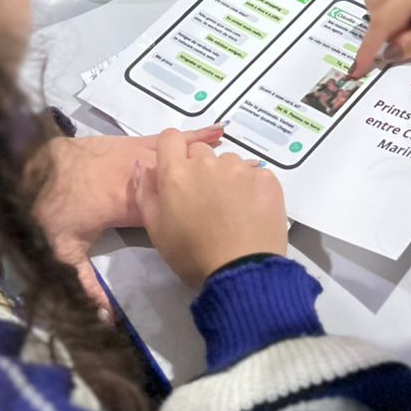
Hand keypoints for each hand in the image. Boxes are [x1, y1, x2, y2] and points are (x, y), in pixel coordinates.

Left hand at [33, 127, 222, 306]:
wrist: (24, 164)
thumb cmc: (45, 209)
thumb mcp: (60, 251)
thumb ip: (84, 283)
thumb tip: (106, 319)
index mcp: (128, 205)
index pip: (168, 212)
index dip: (196, 213)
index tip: (227, 213)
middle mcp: (137, 176)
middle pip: (180, 176)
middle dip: (211, 176)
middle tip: (247, 173)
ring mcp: (132, 155)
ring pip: (175, 153)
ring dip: (204, 152)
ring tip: (236, 151)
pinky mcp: (126, 143)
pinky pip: (162, 138)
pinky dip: (188, 134)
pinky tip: (210, 130)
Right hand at [135, 129, 286, 288]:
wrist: (241, 272)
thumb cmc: (193, 255)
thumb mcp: (156, 230)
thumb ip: (146, 193)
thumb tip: (144, 166)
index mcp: (176, 173)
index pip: (170, 138)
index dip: (172, 152)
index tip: (178, 171)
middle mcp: (207, 162)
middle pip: (200, 152)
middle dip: (199, 170)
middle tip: (206, 201)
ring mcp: (239, 168)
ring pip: (229, 163)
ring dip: (227, 178)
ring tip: (232, 210)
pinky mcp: (266, 177)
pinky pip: (255, 174)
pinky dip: (252, 188)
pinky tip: (252, 212)